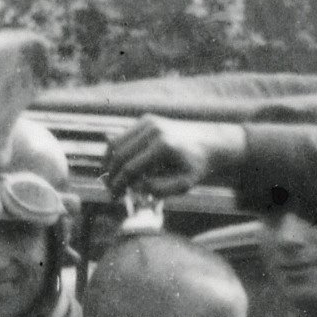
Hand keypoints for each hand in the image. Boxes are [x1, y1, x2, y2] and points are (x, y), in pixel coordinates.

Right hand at [102, 117, 236, 197]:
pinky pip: (123, 137)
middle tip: (110, 190)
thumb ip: (161, 190)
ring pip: (116, 143)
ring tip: (111, 179)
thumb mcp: (184, 185)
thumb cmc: (195, 167)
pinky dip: (117, 152)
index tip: (113, 197)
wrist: (208, 143)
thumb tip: (137, 186)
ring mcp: (148, 122)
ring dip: (109, 162)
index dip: (119, 184)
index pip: (130, 168)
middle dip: (111, 174)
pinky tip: (120, 167)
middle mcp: (153, 130)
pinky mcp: (146, 119)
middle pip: (119, 154)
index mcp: (163, 146)